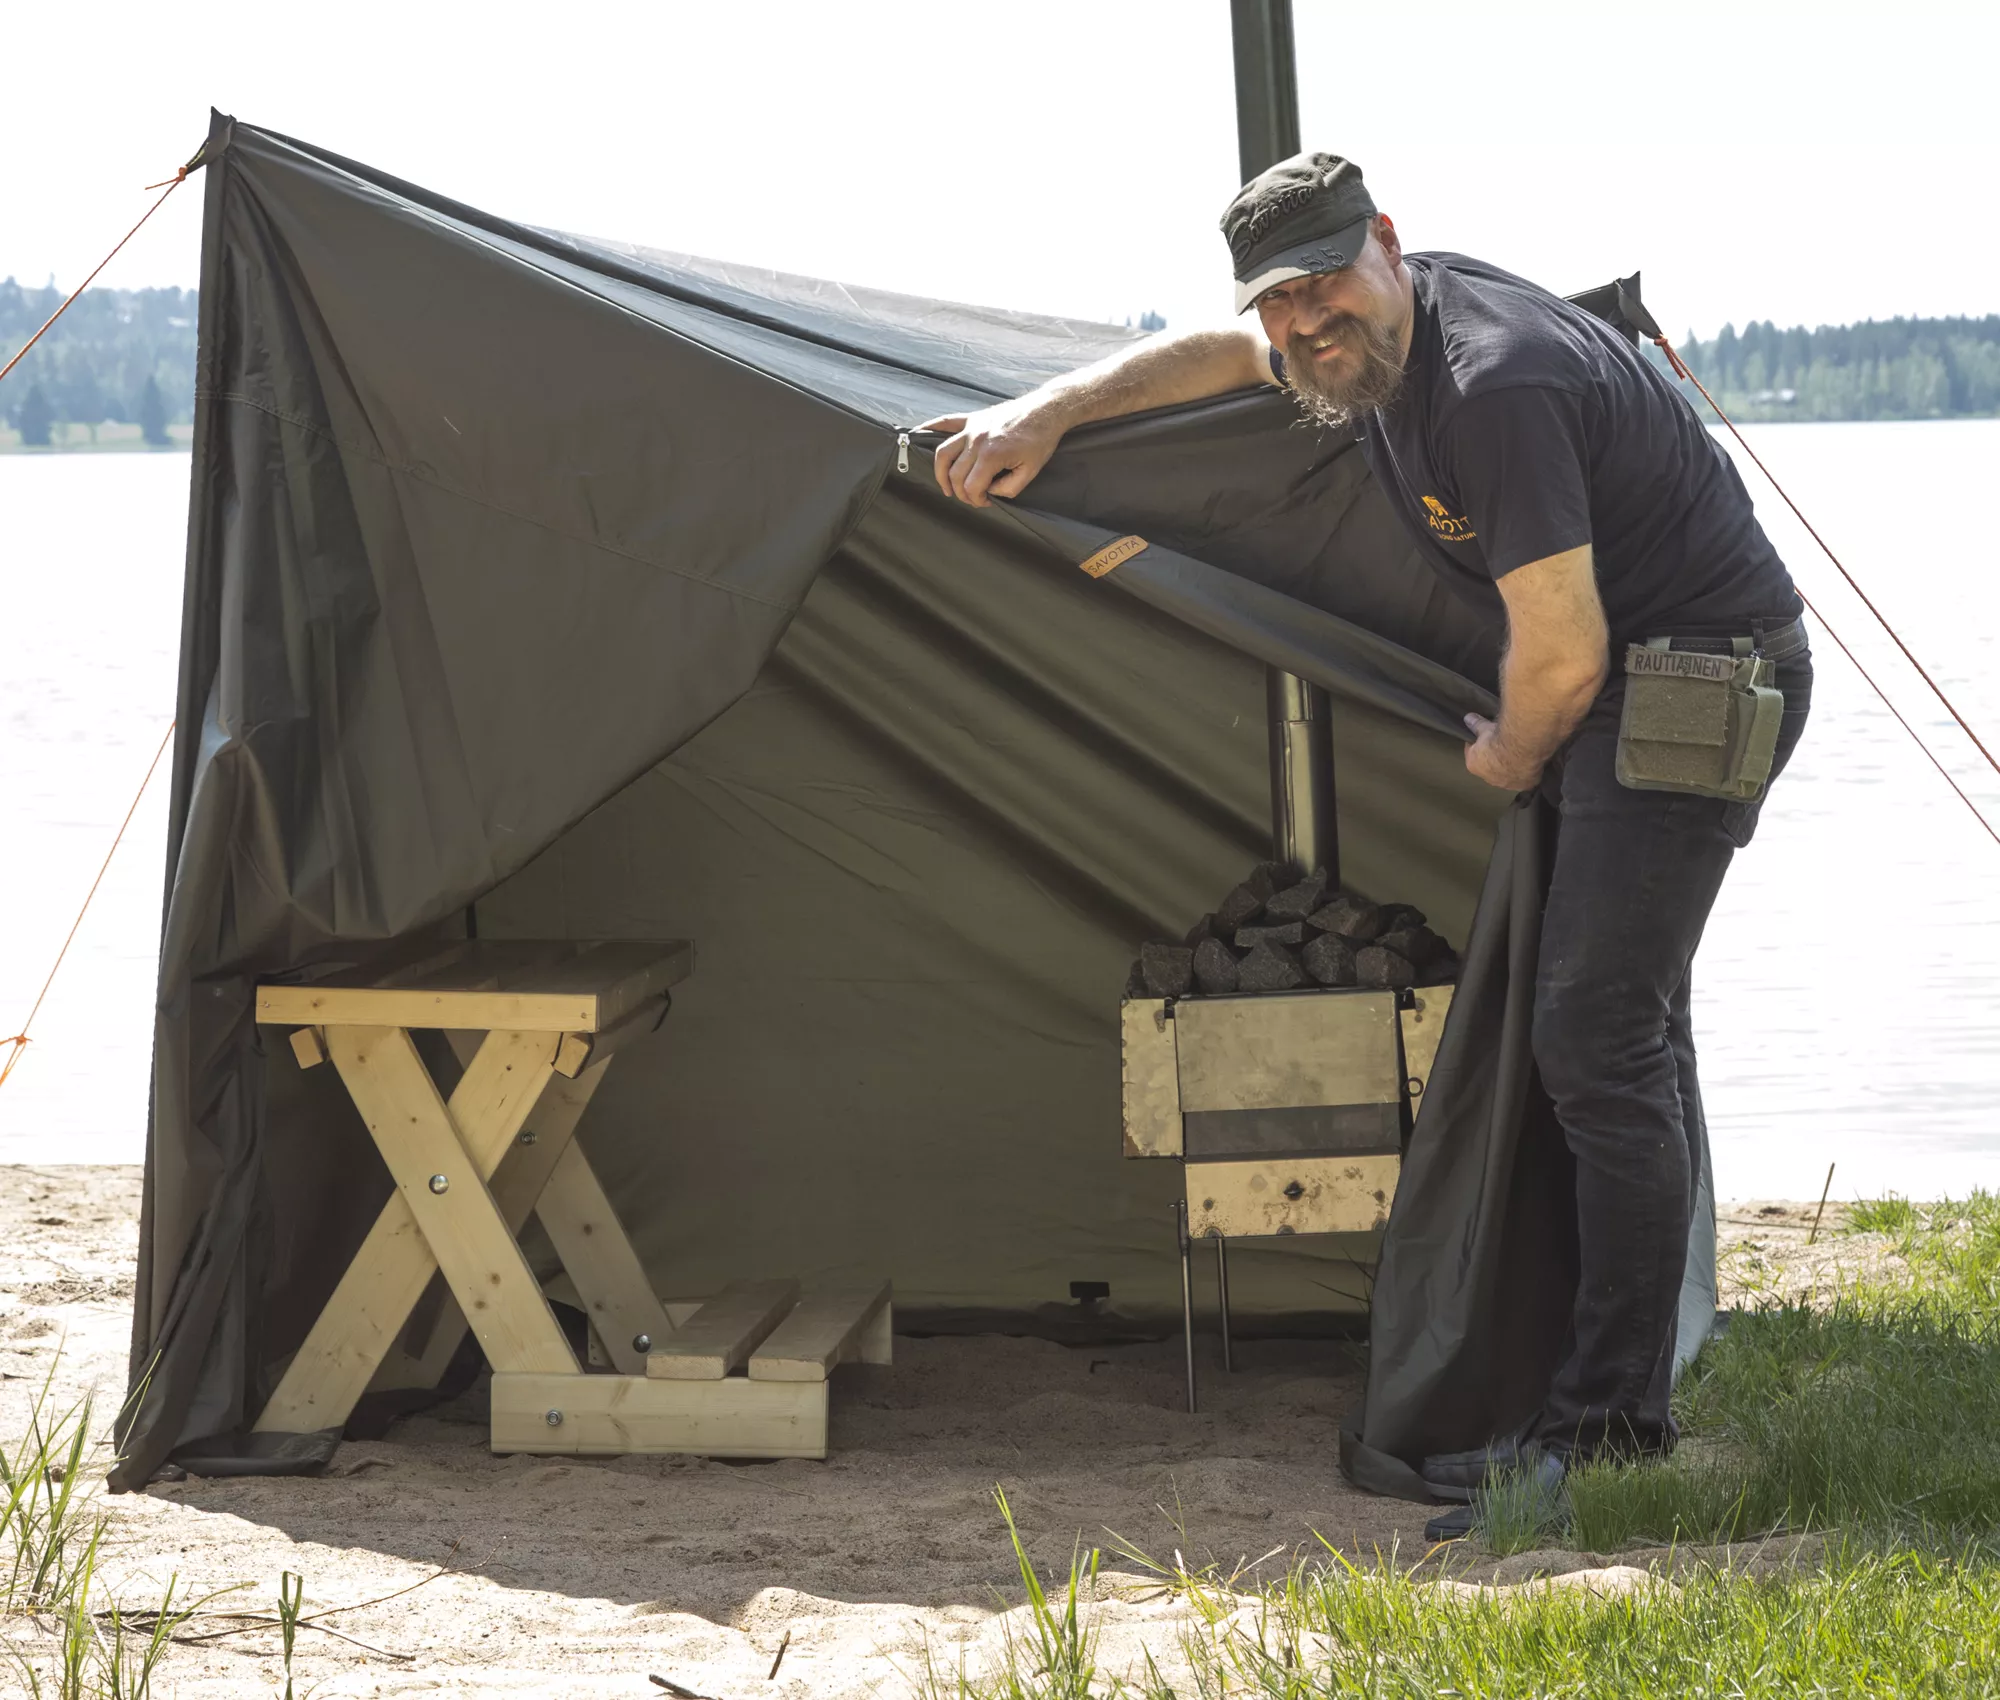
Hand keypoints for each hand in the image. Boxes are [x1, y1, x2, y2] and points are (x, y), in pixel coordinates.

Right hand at [918, 396, 1069, 507]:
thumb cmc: (1041, 440)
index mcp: (991, 455)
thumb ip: (1008, 488)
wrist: (1045, 411)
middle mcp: (976, 440)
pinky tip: (918, 437)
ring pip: (942, 453)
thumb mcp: (1031, 472)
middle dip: (960, 492)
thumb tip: (990, 492)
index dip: (976, 500)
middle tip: (972, 497)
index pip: (970, 487)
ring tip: (946, 485)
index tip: (986, 502)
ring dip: (940, 473)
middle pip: (954, 474)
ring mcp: (971, 427)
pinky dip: (928, 430)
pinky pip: (944, 422)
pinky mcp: (972, 418)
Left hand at [1463, 713, 1544, 791]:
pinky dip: (1526, 770)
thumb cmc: (1499, 738)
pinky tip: (1530, 760)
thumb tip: (1468, 718)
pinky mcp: (1525, 784)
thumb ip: (1476, 724)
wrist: (1521, 747)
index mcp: (1474, 765)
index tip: (1485, 738)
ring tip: (1519, 752)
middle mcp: (1490, 779)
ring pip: (1508, 775)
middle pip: (1490, 767)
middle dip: (1494, 758)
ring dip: (1511, 766)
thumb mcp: (1485, 727)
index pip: (1473, 755)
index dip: (1479, 745)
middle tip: (1503, 745)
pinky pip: (1525, 778)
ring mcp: (1508, 784)